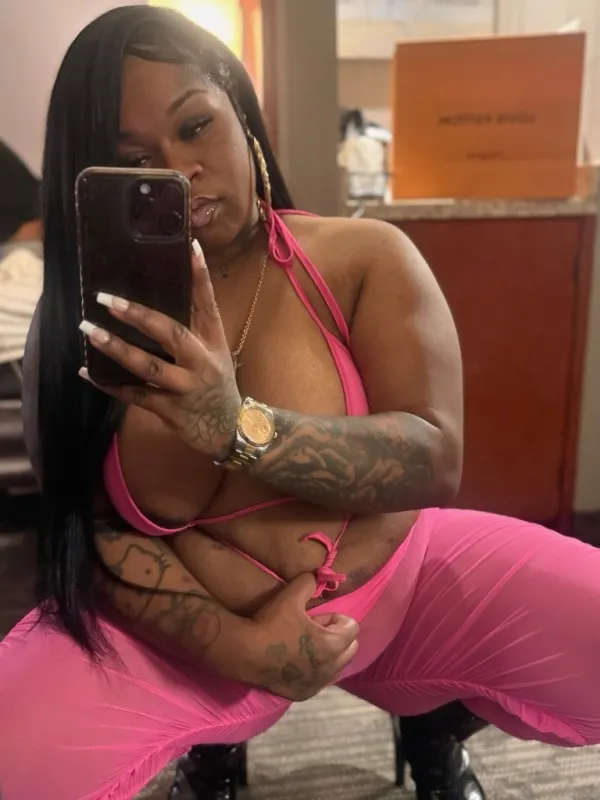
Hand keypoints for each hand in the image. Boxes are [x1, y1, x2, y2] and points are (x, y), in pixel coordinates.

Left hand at [79, 241, 240, 460]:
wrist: (230, 430)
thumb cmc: (217, 386)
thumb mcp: (215, 354)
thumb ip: (193, 330)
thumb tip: (158, 299)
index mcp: (212, 342)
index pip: (207, 303)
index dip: (200, 275)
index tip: (190, 246)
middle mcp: (201, 361)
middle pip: (171, 333)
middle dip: (139, 316)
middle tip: (108, 299)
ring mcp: (186, 387)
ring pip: (148, 367)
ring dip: (117, 349)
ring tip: (91, 331)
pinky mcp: (171, 410)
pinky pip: (135, 396)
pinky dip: (110, 385)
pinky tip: (88, 372)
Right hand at [243, 574, 358, 701]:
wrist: (245, 652)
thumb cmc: (271, 623)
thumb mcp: (291, 595)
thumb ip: (309, 582)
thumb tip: (316, 576)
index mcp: (333, 644)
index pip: (352, 628)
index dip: (335, 618)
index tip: (316, 616)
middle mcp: (331, 668)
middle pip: (350, 649)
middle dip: (337, 637)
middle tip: (312, 629)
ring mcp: (317, 684)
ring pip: (336, 666)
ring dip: (327, 654)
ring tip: (303, 644)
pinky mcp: (304, 694)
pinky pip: (319, 680)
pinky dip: (313, 670)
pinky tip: (295, 661)